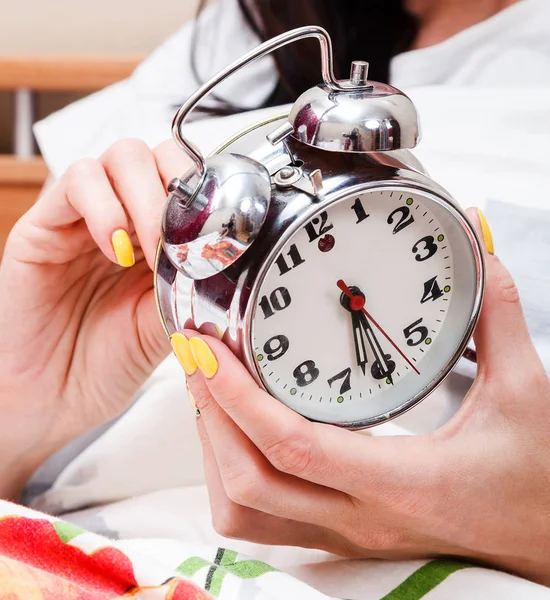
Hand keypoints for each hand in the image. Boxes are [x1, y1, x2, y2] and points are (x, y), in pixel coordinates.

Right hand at [0, 139, 188, 497]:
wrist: (55, 396)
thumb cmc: (110, 362)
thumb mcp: (168, 322)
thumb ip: (193, 283)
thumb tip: (232, 258)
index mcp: (159, 237)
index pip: (188, 179)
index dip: (207, 194)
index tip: (218, 233)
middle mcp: (124, 217)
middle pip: (158, 156)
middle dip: (179, 192)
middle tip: (184, 243)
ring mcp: (85, 216)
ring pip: (121, 158)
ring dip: (147, 200)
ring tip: (152, 250)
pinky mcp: (44, 224)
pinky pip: (76, 182)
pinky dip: (105, 209)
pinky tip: (116, 250)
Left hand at [183, 208, 549, 584]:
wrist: (542, 538)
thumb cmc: (535, 478)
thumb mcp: (525, 393)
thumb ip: (498, 312)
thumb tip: (481, 243)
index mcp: (405, 482)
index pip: (295, 448)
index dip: (239, 398)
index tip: (209, 350)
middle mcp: (364, 517)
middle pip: (250, 485)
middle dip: (210, 417)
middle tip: (198, 357)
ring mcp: (348, 533)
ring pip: (247, 512)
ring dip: (215, 451)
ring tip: (211, 390)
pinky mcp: (343, 534)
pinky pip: (263, 521)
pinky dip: (233, 476)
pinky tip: (239, 432)